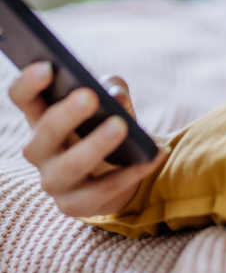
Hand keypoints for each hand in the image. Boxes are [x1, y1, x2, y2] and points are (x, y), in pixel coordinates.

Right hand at [8, 62, 168, 217]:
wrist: (119, 168)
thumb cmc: (105, 122)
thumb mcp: (110, 99)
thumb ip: (112, 88)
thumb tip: (117, 96)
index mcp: (41, 116)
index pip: (23, 97)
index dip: (29, 82)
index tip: (48, 67)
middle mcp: (40, 150)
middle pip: (45, 133)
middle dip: (66, 115)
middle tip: (90, 97)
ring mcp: (54, 181)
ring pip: (69, 167)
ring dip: (95, 146)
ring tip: (120, 126)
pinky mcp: (75, 205)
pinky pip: (102, 190)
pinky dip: (131, 173)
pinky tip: (154, 154)